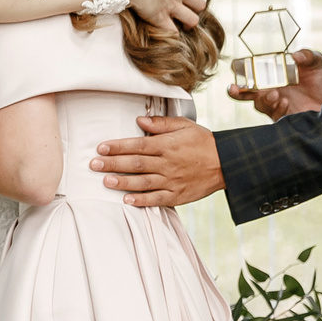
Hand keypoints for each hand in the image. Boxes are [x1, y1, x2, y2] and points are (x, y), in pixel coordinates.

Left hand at [89, 116, 223, 208]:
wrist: (227, 163)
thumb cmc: (204, 142)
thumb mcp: (185, 126)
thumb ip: (161, 124)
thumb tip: (139, 119)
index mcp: (167, 145)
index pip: (137, 145)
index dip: (118, 147)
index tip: (101, 148)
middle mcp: (167, 163)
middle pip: (136, 163)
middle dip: (113, 164)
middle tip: (93, 165)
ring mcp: (172, 181)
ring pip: (143, 182)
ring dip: (123, 182)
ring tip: (105, 181)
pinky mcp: (177, 195)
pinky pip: (156, 199)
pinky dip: (142, 201)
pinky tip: (127, 200)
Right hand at [123, 0, 206, 33]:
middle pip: (199, 2)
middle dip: (195, 8)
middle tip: (186, 11)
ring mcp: (170, 5)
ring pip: (193, 19)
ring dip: (189, 23)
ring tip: (183, 26)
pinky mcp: (159, 18)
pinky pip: (173, 32)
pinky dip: (172, 34)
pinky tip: (168, 35)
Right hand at [225, 48, 321, 119]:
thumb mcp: (317, 63)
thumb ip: (307, 56)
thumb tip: (295, 55)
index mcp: (273, 76)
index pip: (252, 74)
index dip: (240, 72)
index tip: (234, 67)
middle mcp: (271, 90)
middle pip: (247, 93)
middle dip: (237, 91)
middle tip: (234, 88)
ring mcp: (277, 105)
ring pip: (260, 104)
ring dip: (263, 99)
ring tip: (275, 94)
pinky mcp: (285, 117)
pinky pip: (275, 116)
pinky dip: (277, 109)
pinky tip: (285, 102)